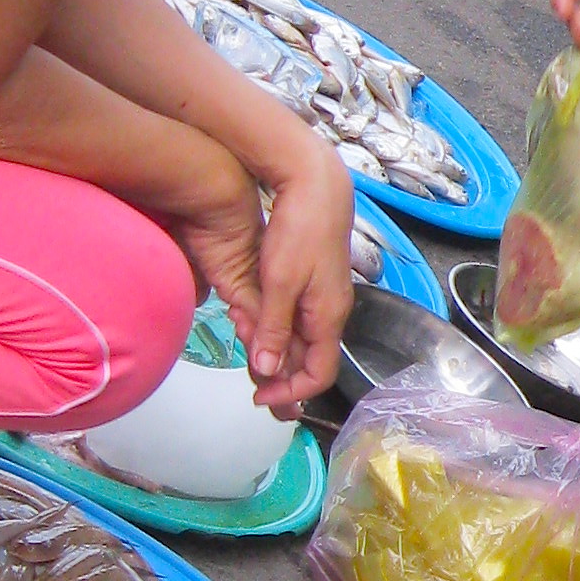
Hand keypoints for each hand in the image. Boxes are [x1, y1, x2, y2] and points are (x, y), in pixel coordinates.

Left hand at [162, 144, 352, 413]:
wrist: (316, 184)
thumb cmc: (300, 229)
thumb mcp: (280, 282)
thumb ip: (273, 328)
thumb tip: (266, 372)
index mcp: (328, 317)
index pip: (320, 374)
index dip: (291, 392)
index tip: (259, 397)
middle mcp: (331, 312)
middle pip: (311, 361)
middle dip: (282, 379)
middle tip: (252, 391)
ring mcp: (324, 297)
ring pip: (302, 341)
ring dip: (276, 354)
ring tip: (248, 358)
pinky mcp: (314, 282)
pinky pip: (298, 320)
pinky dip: (277, 331)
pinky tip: (255, 325)